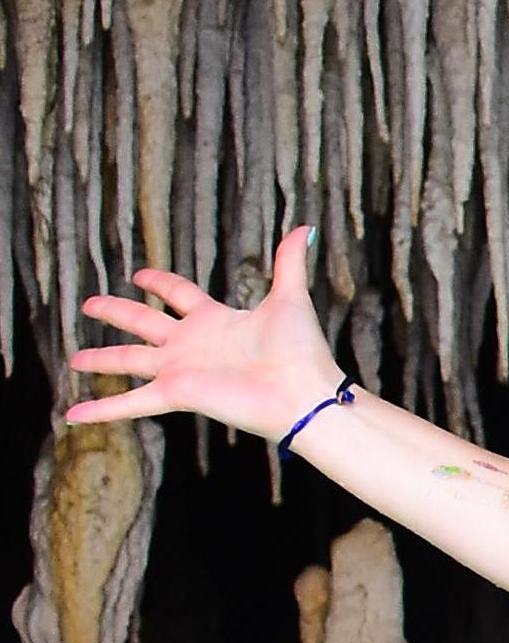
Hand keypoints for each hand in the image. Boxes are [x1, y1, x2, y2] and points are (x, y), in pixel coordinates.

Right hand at [67, 227, 348, 442]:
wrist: (302, 392)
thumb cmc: (300, 350)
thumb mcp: (289, 299)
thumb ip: (289, 264)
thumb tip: (303, 227)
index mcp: (215, 320)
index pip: (179, 295)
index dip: (159, 282)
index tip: (139, 274)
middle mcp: (192, 345)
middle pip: (143, 323)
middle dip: (116, 312)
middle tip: (89, 303)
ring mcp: (180, 370)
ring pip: (128, 360)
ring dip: (100, 360)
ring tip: (74, 359)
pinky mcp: (176, 394)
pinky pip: (130, 402)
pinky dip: (101, 409)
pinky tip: (72, 415)